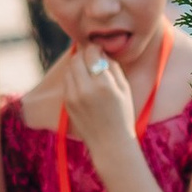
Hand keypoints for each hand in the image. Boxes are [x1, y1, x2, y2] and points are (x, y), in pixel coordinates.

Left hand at [58, 45, 139, 173]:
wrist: (110, 143)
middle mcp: (85, 89)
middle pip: (76, 59)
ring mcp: (73, 97)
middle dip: (84, 55)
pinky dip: (74, 78)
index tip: (99, 50)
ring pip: (69, 69)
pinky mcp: (67, 103)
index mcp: (104, 84)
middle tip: (92, 58)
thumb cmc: (122, 115)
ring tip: (88, 71)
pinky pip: (67, 82)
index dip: (95, 48)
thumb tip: (100, 52)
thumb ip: (112, 67)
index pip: (91, 54)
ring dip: (78, 66)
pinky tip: (84, 84)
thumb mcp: (124, 89)